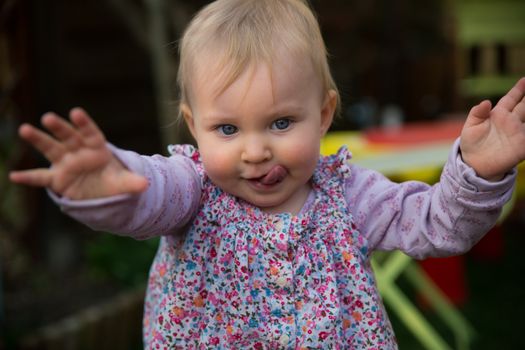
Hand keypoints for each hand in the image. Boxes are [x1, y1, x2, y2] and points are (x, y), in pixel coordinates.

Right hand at [9, 108, 147, 198]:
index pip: (91, 133)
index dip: (84, 123)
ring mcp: (66, 163)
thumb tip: (146, 185)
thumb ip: (132, 183)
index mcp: (97, 147)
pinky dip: (28, 177)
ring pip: (51, 149)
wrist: (101, 190)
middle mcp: (79, 151)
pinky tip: (13, 176)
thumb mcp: (124, 183)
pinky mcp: (57, 178)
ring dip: (39, 139)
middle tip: (48, 117)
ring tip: (24, 129)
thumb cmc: (112, 180)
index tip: (75, 112)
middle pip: (68, 137)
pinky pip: (41, 177)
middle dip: (60, 128)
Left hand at [460, 77, 524, 180]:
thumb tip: (486, 102)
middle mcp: (511, 122)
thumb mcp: (470, 127)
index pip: (511, 98)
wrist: (473, 164)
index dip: (518, 89)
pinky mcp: (522, 146)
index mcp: (498, 114)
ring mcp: (518, 133)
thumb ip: (477, 113)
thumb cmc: (471, 144)